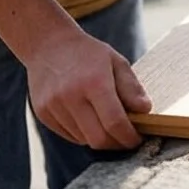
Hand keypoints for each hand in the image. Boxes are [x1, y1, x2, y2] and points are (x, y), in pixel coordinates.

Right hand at [25, 29, 151, 148]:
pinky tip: (88, 118)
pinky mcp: (43, 114)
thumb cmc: (87, 53)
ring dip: (99, 138)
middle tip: (126, 138)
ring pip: (84, 140)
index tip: (137, 138)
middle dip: (116, 144)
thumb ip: (131, 87)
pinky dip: (83, 134)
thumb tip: (145, 110)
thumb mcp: (115, 61)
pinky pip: (69, 136)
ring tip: (106, 122)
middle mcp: (71, 96)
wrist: (49, 44)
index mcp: (94, 81)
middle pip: (98, 139)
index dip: (129, 137)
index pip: (115, 122)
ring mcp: (54, 106)